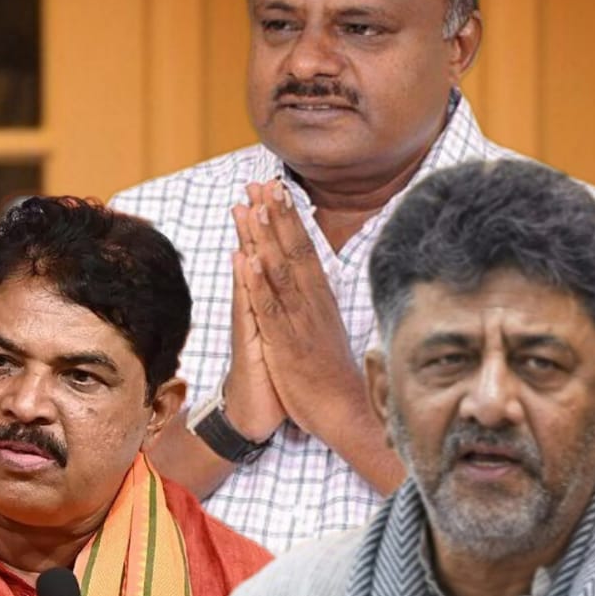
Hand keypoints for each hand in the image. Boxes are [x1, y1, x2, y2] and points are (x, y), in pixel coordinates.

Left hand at [236, 181, 369, 441]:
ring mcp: (300, 322)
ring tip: (253, 206)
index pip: (304, 249)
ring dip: (265, 237)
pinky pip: (269, 308)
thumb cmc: (332, 375)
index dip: (289, 218)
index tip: (275, 188)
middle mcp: (312, 304)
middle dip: (276, 214)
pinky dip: (257, 283)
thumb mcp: (324, 330)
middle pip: (294, 250)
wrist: (347, 414)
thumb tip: (311, 278)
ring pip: (280, 272)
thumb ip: (316, 303)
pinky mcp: (287, 343)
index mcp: (320, 299)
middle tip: (261, 181)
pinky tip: (246, 260)